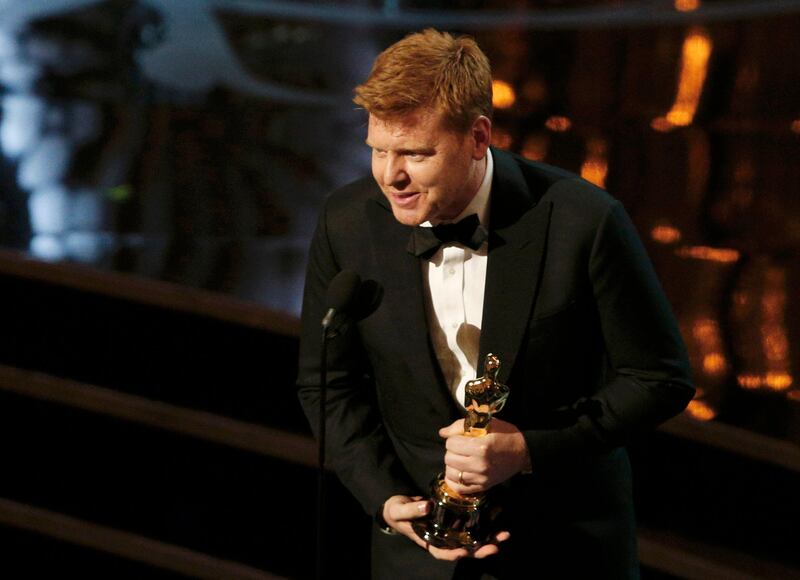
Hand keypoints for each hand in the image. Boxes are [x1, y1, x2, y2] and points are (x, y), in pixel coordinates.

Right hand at [382, 495, 509, 560]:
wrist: (399, 505)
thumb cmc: (396, 511)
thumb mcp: (398, 511)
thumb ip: (411, 510)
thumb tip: (427, 506)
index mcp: (428, 542)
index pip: (442, 553)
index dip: (454, 554)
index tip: (465, 551)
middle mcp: (442, 539)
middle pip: (463, 549)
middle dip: (480, 549)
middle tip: (496, 546)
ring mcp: (450, 530)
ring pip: (471, 538)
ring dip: (488, 537)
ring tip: (504, 535)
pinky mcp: (455, 519)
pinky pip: (471, 523)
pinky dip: (484, 520)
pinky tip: (495, 513)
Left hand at [439, 418, 530, 495]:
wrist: (522, 452)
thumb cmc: (505, 435)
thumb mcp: (486, 424)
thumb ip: (461, 426)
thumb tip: (442, 433)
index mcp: (480, 447)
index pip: (451, 443)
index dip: (453, 438)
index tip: (460, 437)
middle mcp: (479, 464)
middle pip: (449, 458)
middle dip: (451, 451)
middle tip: (460, 448)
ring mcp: (481, 478)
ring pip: (451, 473)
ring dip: (452, 465)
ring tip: (460, 459)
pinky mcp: (483, 486)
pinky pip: (459, 488)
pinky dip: (454, 480)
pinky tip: (458, 472)